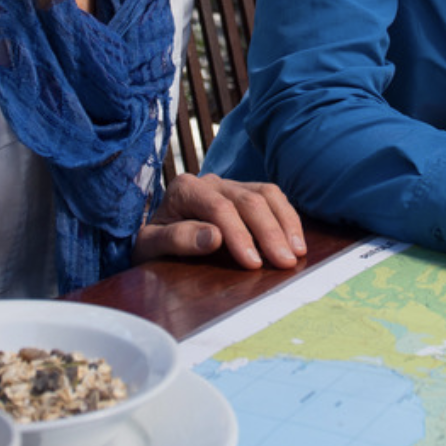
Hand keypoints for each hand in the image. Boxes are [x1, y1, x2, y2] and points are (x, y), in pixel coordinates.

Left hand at [139, 173, 306, 269]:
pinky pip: (274, 198)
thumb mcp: (150, 247)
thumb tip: (214, 237)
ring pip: (266, 194)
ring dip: (284, 224)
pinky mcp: (248, 193)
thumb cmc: (154, 246)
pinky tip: (296, 242)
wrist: (156, 240)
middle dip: (268, 233)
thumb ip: (175, 239)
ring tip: (296, 254)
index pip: (218, 207)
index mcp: (184, 189)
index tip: (253, 263)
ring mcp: (231, 185)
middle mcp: (210, 181)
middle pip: (248, 200)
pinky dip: (288, 218)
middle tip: (283, 263)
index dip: (239, 234)